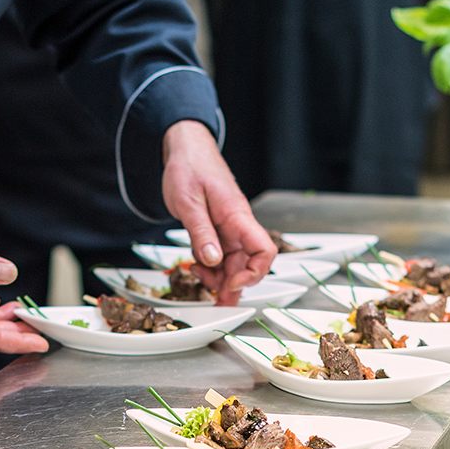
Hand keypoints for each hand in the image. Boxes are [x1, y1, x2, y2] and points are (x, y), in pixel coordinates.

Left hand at [161, 120, 276, 304]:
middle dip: (232, 285)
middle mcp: (238, 224)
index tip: (231, 283)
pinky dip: (210, 266)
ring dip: (220, 278)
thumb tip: (212, 261)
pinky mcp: (218, 229)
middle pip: (248, 263)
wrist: (184, 148)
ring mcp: (229, 228)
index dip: (253, 273)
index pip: (264, 250)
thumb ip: (201, 232)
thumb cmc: (189, 166)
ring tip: (199, 280)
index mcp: (237, 216)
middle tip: (215, 301)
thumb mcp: (188, 202)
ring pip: (234, 262)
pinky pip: (220, 255)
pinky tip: (197, 267)